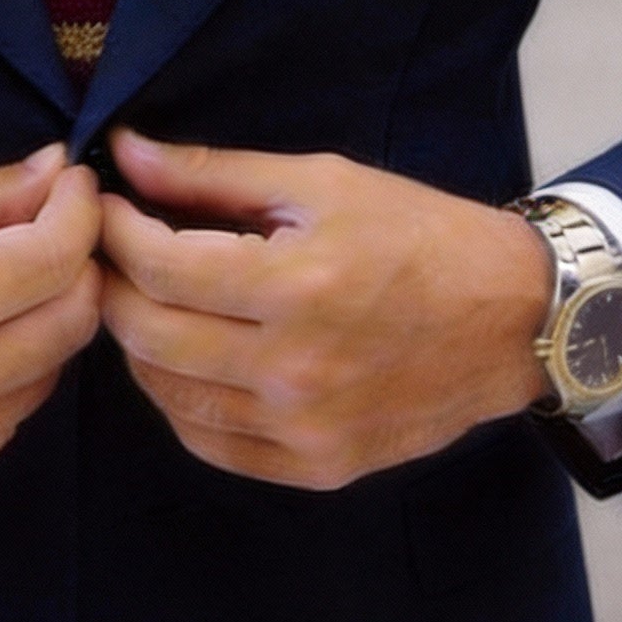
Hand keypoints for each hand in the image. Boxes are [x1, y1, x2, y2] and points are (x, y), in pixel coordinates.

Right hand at [0, 146, 101, 505]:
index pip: (60, 258)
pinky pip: (3, 422)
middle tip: (45, 231)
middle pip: (73, 322)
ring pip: (46, 377)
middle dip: (74, 266)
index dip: (78, 210)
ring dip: (41, 324)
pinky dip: (4, 377)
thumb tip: (60, 172)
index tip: (70, 186)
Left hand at [98, 131, 551, 490]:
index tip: (105, 205)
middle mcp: (295, 369)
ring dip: (139, 343)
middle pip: (147, 333)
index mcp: (298, 286)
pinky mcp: (317, 467)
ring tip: (150, 299)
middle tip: (113, 252)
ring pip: (166, 394)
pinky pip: (209, 442)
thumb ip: (216, 174)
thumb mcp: (324, 182)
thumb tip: (126, 153)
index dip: (113, 230)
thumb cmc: (422, 236)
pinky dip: (179, 400)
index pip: (157, 265)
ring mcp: (304, 429)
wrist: (517, 321)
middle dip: (112, 284)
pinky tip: (189, 359)